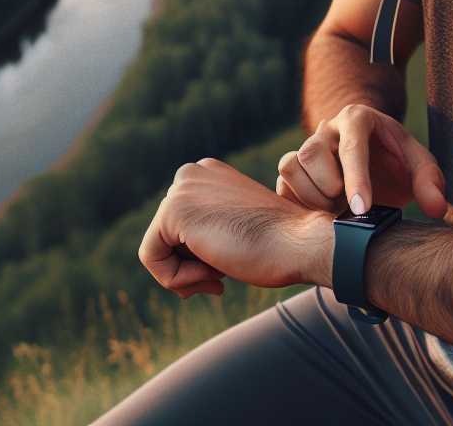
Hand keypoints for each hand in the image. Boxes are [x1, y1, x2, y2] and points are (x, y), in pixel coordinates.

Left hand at [138, 157, 329, 297]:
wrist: (300, 244)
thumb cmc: (280, 244)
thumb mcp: (238, 228)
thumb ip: (209, 227)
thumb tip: (178, 248)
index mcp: (208, 173)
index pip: (178, 226)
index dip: (198, 256)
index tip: (229, 264)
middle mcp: (191, 173)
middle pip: (165, 236)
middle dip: (189, 265)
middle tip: (222, 277)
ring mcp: (181, 189)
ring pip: (156, 249)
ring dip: (186, 275)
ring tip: (220, 277)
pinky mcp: (173, 210)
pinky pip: (151, 258)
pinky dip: (176, 279)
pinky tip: (213, 276)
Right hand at [276, 103, 448, 219]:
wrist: (375, 161)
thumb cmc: (397, 161)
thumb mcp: (419, 166)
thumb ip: (430, 182)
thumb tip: (436, 208)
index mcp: (358, 119)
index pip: (352, 146)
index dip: (356, 179)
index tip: (363, 209)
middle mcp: (327, 129)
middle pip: (312, 153)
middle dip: (331, 187)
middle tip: (352, 208)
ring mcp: (306, 147)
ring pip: (291, 166)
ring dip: (312, 196)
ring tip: (337, 209)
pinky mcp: (292, 169)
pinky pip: (281, 184)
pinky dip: (298, 203)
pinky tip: (321, 212)